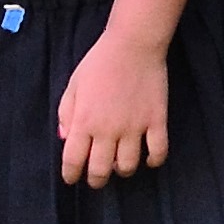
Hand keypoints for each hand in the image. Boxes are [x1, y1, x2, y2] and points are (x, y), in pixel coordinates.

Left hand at [58, 20, 172, 183]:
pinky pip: (158, 151)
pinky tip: (148, 159)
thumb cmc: (100, 62)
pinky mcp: (156, 120)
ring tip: (120, 164)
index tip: (72, 177)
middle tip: (97, 177)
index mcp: (84, 121)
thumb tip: (65, 139)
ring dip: (122, 170)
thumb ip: (66, 113)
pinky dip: (153, 161)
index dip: (70, 175)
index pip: (73, 161)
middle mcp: (108, 129)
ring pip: (127, 166)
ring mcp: (134, 127)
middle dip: (96, 179)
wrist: (133, 44)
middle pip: (100, 171)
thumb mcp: (74, 84)